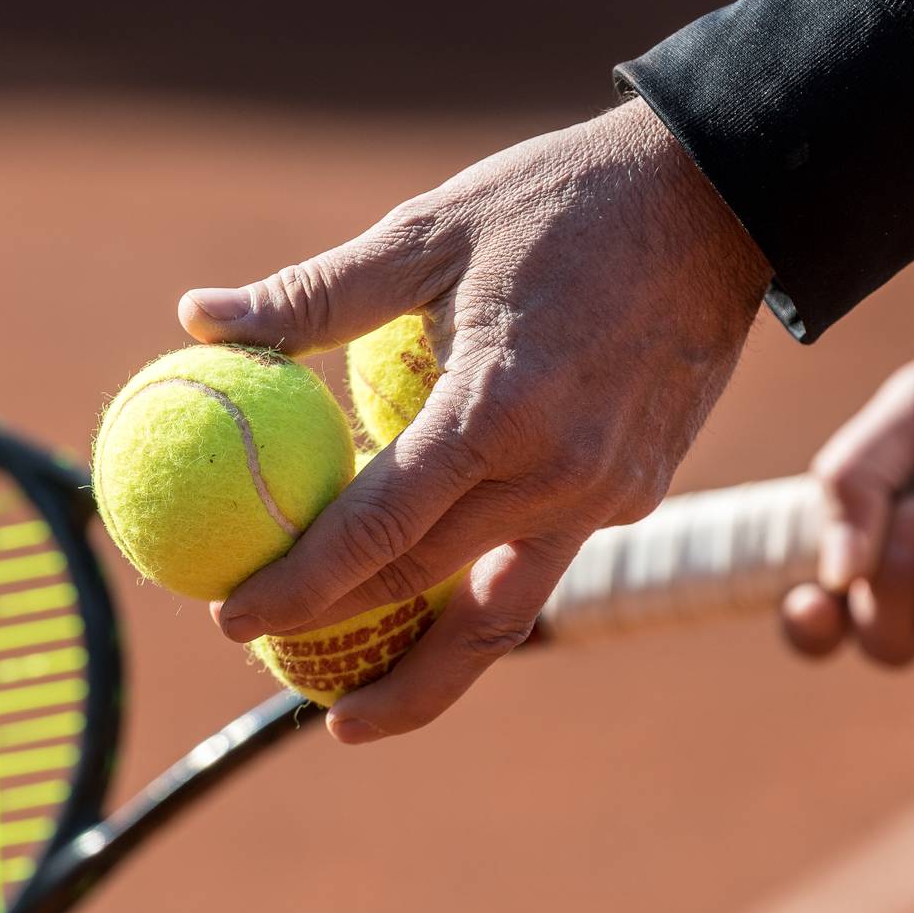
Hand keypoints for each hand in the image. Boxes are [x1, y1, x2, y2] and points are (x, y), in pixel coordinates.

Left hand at [179, 99, 771, 741]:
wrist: (717, 200)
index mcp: (496, 410)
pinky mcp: (637, 495)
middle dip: (342, 646)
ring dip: (426, 673)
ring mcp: (608, 495)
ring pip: (502, 614)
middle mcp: (559, 474)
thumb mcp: (426, 233)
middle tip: (267, 659)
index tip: (228, 617)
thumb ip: (311, 297)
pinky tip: (428, 597)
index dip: (296, 587)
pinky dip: (479, 591)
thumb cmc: (556, 204)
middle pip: (433, 598)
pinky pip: (542, 559)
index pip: (375, 532)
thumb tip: (196, 319)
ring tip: (354, 712)